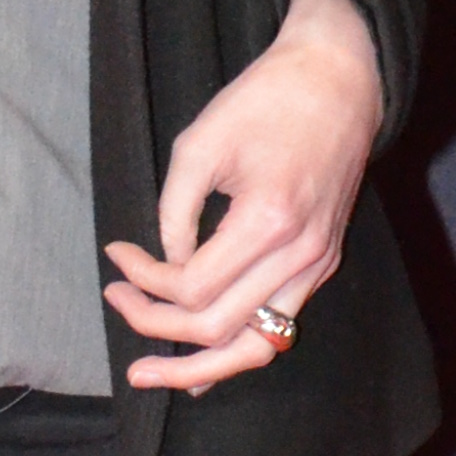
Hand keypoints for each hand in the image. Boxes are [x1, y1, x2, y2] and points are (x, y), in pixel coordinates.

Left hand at [102, 0, 381, 394]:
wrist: (339, 79)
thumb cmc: (264, 102)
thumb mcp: (199, 145)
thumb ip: (174, 214)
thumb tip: (165, 266)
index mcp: (269, 221)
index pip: (193, 287)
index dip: (144, 282)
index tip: (117, 255)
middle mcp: (300, 255)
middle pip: (219, 329)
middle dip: (156, 328)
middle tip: (116, 305)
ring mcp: (317, 264)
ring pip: (258, 348)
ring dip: (200, 365)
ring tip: (153, 375)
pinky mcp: (322, 263)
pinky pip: (278, 326)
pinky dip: (237, 347)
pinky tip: (203, 362)